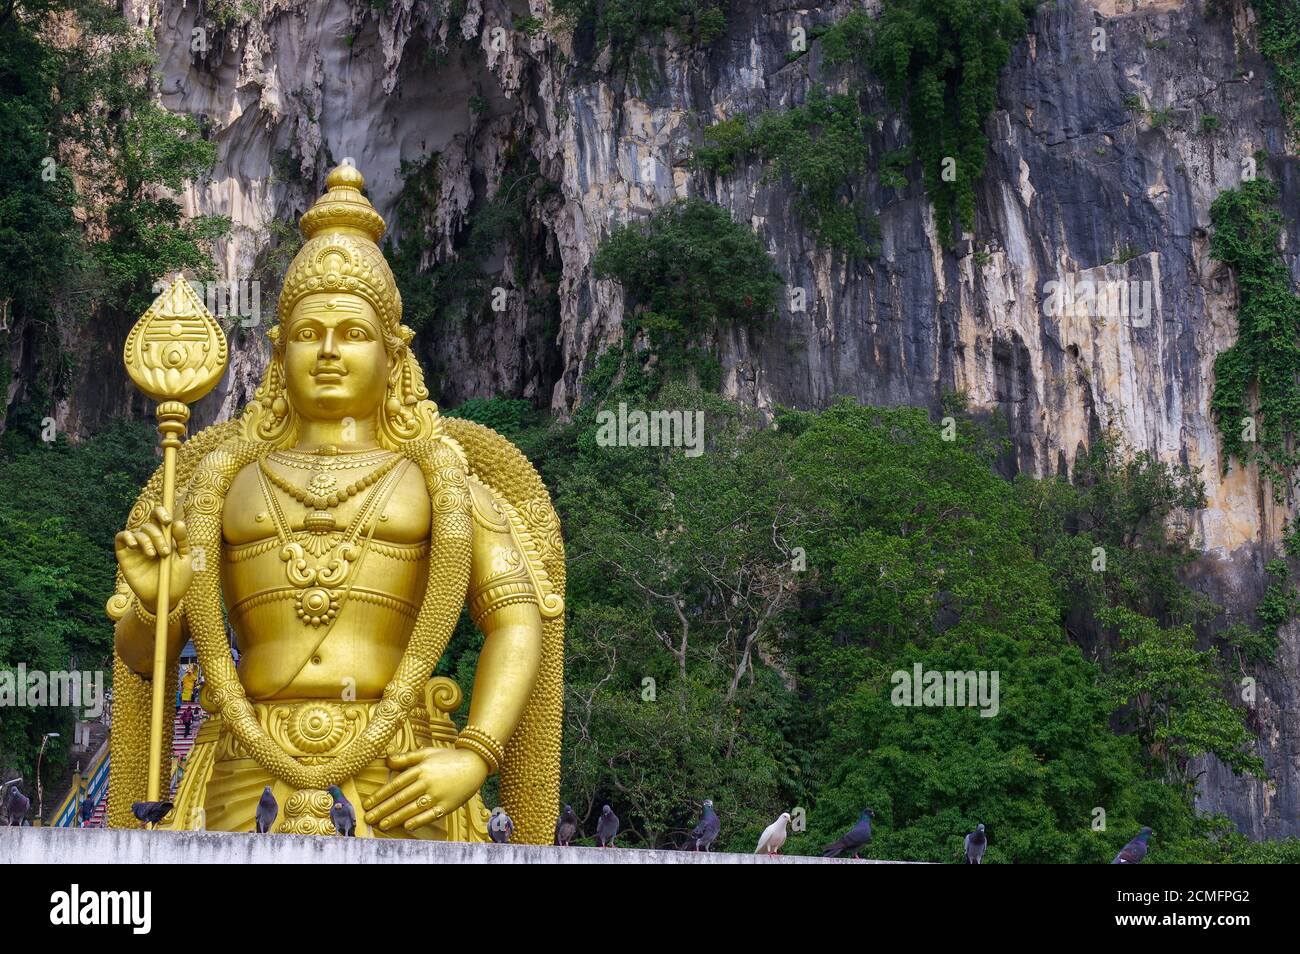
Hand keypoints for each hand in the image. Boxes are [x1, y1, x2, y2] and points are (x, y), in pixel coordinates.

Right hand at [115, 505, 193, 611]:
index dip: (161, 513)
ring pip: (137, 532)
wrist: (165, 598)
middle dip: (158, 536)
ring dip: (147, 541)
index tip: (168, 521)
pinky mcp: (125, 556)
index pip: (159, 517)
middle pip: (149, 526)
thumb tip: (178, 522)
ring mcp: (137, 547)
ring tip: (153, 555)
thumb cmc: (178, 579)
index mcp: (166, 538)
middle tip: (165, 552)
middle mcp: (150, 540)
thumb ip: (182, 541)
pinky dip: (126, 537)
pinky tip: (134, 544)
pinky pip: (120, 538)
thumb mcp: (185, 559)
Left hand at [362, 747, 488, 832]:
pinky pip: (430, 815)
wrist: (475, 763)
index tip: (367, 804)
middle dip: (382, 809)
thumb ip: (407, 757)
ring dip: (395, 818)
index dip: (380, 795)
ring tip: (382, 824)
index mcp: (420, 769)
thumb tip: (387, 760)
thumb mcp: (427, 752)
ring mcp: (438, 794)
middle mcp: (427, 782)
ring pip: (412, 808)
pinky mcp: (448, 805)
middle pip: (400, 798)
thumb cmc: (448, 757)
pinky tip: (406, 826)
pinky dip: (418, 821)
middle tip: (368, 818)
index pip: (395, 785)